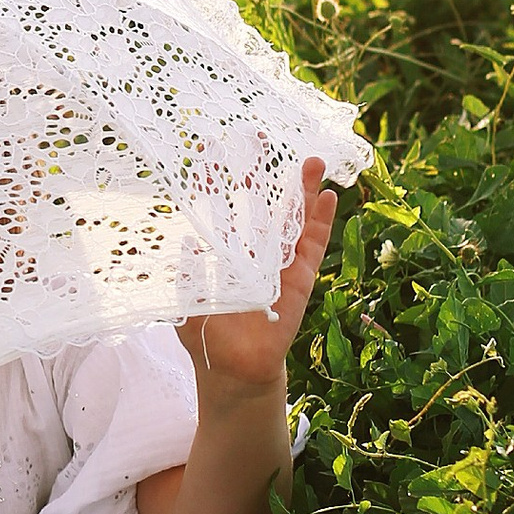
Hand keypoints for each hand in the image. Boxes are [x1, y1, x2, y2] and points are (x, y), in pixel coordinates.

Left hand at [183, 159, 337, 389]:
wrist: (231, 373)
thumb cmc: (206, 337)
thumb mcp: (188, 300)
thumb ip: (188, 271)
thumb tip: (186, 240)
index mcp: (225, 254)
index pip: (222, 211)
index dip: (217, 184)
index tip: (210, 152)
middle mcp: (254, 254)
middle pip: (262, 207)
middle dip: (264, 175)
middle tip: (264, 141)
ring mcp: (279, 266)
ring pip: (292, 222)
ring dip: (302, 192)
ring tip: (312, 161)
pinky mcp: (299, 282)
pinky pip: (312, 249)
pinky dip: (320, 223)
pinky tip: (327, 197)